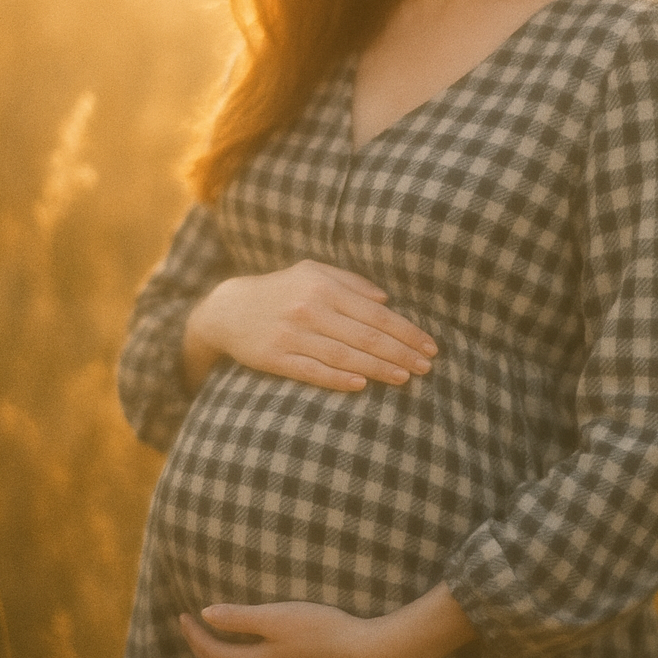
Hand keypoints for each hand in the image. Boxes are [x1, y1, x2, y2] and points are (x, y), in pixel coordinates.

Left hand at [178, 601, 408, 657]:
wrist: (360, 656)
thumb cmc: (321, 631)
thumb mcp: (278, 617)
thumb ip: (240, 617)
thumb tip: (205, 614)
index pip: (211, 652)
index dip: (194, 634)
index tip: (182, 615)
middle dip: (199, 649)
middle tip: (188, 627)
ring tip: (208, 644)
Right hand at [182, 260, 437, 392]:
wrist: (228, 308)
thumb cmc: (281, 289)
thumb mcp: (312, 272)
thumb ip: (351, 282)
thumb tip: (387, 300)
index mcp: (324, 286)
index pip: (376, 314)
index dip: (406, 331)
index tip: (429, 346)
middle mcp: (310, 308)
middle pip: (366, 337)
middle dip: (401, 353)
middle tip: (427, 368)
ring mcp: (292, 334)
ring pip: (344, 356)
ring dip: (379, 369)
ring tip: (405, 378)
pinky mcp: (275, 357)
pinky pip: (313, 371)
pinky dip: (338, 379)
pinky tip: (362, 386)